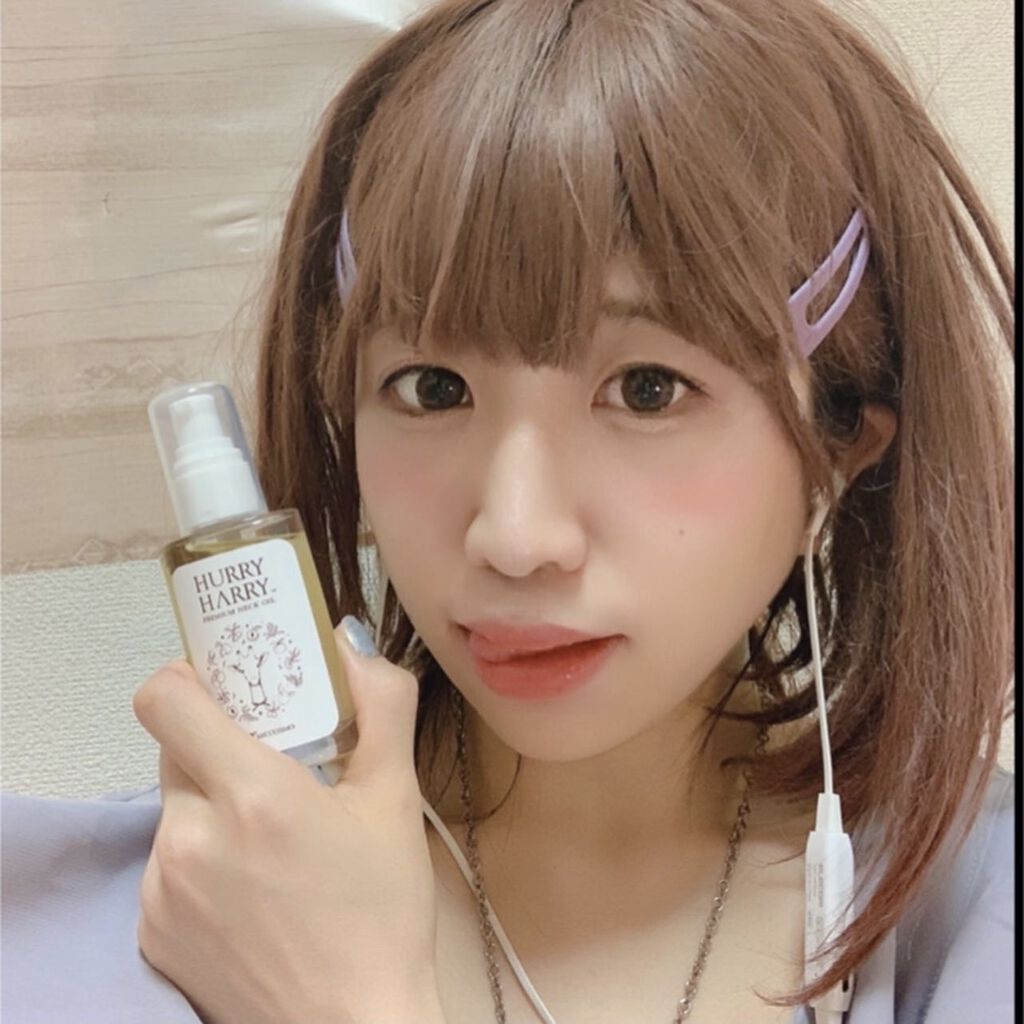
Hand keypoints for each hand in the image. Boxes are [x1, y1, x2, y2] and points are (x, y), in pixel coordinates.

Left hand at [132, 618, 445, 1023]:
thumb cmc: (382, 911)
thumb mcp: (397, 799)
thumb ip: (382, 707)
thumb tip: (352, 645)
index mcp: (250, 793)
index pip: (164, 698)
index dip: (188, 677)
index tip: (228, 685)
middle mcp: (188, 836)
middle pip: (174, 750)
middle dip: (217, 743)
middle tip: (273, 762)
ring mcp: (161, 891)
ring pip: (173, 810)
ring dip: (211, 806)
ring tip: (270, 840)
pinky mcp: (152, 934)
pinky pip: (166, 866)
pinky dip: (200, 861)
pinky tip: (252, 892)